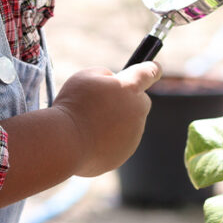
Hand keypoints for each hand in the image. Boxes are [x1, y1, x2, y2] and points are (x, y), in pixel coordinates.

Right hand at [52, 62, 161, 176]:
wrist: (65, 142)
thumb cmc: (73, 104)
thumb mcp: (86, 76)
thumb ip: (106, 76)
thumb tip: (114, 84)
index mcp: (129, 88)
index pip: (149, 73)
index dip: (153, 69)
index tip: (157, 68)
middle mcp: (137, 111)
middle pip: (140, 101)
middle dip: (127, 100)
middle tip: (102, 102)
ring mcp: (133, 135)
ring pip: (129, 123)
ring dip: (115, 121)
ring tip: (89, 123)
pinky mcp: (124, 154)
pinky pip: (119, 142)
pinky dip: (108, 140)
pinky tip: (89, 139)